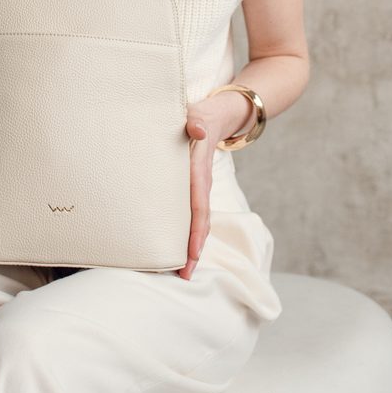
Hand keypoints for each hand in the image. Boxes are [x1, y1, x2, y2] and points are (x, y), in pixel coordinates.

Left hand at [176, 90, 252, 279]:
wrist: (217, 114)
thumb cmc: (201, 115)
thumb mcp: (198, 115)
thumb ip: (196, 122)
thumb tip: (196, 130)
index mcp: (198, 171)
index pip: (198, 207)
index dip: (194, 232)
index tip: (190, 255)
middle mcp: (200, 183)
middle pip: (199, 222)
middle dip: (193, 250)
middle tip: (183, 277)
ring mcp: (197, 186)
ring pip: (196, 221)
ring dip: (189, 245)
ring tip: (179, 271)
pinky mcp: (191, 186)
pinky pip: (191, 213)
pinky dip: (185, 231)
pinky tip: (174, 245)